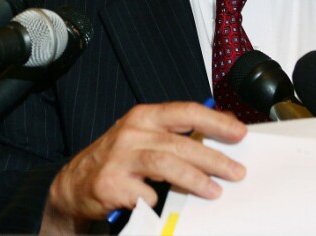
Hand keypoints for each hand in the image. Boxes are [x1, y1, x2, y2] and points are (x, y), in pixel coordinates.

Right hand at [39, 101, 246, 233]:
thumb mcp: (146, 135)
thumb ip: (178, 131)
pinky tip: (167, 204)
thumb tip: (222, 125)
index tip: (239, 133)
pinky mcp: (111, 184)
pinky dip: (160, 200)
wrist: (76, 183)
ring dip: (195, 179)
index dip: (215, 121)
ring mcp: (120, 157)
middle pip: (180, 142)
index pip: (186, 112)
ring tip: (214, 191)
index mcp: (144, 116)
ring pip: (165, 164)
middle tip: (236, 171)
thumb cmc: (118, 158)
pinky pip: (146, 193)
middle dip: (213, 158)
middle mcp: (132, 132)